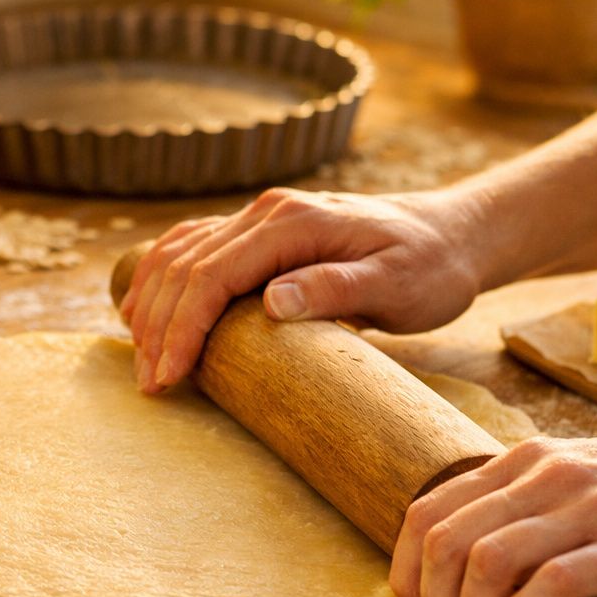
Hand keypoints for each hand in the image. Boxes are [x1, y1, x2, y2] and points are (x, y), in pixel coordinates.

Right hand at [118, 187, 487, 392]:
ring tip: (142, 358)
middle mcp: (267, 212)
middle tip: (150, 384)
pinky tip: (147, 309)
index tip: (169, 376)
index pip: (213, 274)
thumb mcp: (397, 284)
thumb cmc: (431, 266)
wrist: (453, 234)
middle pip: (185, 266)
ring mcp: (260, 217)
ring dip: (152, 304)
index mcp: (293, 222)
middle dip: (159, 326)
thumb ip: (336, 288)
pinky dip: (163, 279)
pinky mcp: (261, 231)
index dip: (184, 327)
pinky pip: (194, 247)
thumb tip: (271, 303)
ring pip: (180, 253)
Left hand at [389, 434, 596, 596]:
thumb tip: (477, 562)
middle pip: (446, 539)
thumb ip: (535, 504)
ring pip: (488, 561)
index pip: (429, 508)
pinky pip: (552, 585)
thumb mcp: (588, 481)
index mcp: (530, 460)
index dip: (406, 570)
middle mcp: (550, 476)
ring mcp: (591, 510)